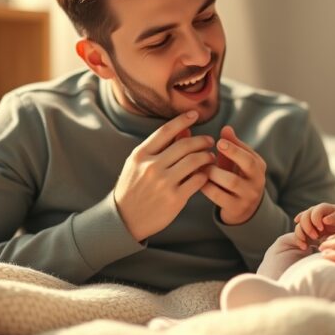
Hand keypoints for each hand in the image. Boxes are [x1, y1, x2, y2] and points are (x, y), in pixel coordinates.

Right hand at [114, 111, 214, 241]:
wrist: (125, 219)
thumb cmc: (134, 188)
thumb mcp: (139, 165)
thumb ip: (160, 147)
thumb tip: (185, 130)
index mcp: (140, 155)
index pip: (165, 131)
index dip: (182, 120)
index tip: (195, 114)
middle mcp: (152, 167)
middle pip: (185, 145)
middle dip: (202, 140)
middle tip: (209, 142)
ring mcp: (164, 183)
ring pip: (194, 161)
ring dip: (206, 156)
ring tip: (210, 157)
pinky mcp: (175, 198)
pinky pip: (198, 180)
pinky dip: (205, 174)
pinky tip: (206, 173)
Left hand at [202, 126, 266, 224]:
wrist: (243, 209)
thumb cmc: (236, 178)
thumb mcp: (236, 163)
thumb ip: (232, 146)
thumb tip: (226, 128)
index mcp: (258, 166)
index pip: (249, 153)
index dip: (235, 147)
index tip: (219, 141)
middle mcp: (257, 180)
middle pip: (248, 164)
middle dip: (231, 154)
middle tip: (212, 151)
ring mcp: (248, 195)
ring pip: (232, 181)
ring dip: (214, 172)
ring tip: (201, 167)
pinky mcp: (236, 208)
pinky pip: (219, 196)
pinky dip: (207, 187)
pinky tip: (197, 181)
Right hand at [292, 203, 334, 248]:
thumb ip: (334, 217)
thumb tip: (325, 220)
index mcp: (322, 208)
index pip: (315, 211)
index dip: (316, 219)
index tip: (321, 229)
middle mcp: (312, 213)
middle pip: (304, 217)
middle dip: (308, 228)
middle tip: (316, 237)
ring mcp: (308, 222)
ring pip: (298, 225)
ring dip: (301, 234)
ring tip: (308, 244)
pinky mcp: (305, 231)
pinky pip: (297, 233)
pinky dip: (298, 240)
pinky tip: (304, 247)